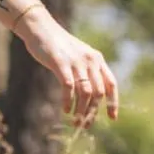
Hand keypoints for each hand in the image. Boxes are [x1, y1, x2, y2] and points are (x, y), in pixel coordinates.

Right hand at [14, 6, 118, 124]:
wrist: (41, 28)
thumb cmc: (58, 45)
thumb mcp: (78, 56)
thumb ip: (86, 71)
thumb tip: (91, 95)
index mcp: (97, 59)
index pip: (111, 84)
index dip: (113, 103)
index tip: (112, 118)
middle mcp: (90, 60)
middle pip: (98, 93)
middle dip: (93, 111)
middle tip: (85, 124)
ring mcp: (76, 62)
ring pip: (86, 93)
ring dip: (81, 110)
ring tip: (75, 120)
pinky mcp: (61, 63)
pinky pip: (69, 87)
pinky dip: (68, 101)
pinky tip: (65, 109)